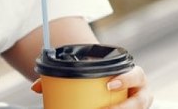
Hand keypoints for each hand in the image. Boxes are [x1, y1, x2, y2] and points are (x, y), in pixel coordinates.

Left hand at [29, 65, 151, 107]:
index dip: (125, 79)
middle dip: (124, 108)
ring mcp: (139, 107)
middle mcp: (141, 93)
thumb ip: (67, 75)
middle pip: (139, 103)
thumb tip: (37, 87)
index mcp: (134, 76)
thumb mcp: (91, 71)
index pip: (135, 75)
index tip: (108, 84)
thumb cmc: (104, 76)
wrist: (116, 84)